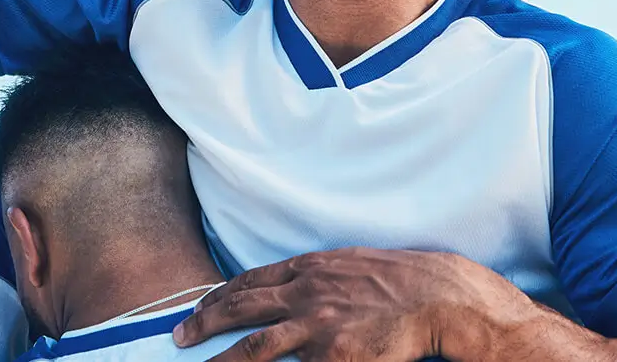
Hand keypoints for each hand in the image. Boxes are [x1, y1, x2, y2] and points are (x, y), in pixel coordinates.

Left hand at [172, 247, 538, 361]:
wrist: (438, 296)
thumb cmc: (402, 280)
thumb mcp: (354, 264)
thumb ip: (321, 276)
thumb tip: (296, 288)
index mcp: (311, 268)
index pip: (251, 281)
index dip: (220, 296)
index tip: (199, 307)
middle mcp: (306, 293)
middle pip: (240, 309)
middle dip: (203, 323)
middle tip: (178, 336)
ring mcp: (317, 325)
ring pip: (253, 347)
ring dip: (220, 360)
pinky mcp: (332, 355)